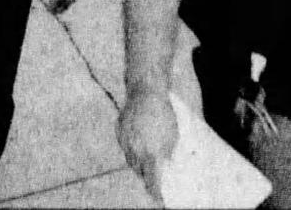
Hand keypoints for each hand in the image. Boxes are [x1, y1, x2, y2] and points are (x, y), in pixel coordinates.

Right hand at [117, 89, 177, 204]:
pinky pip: (125, 145)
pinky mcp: (119, 131)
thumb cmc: (164, 114)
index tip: (159, 200)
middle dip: (147, 176)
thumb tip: (165, 166)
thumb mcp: (172, 137)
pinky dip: (131, 148)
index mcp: (151, 154)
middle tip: (153, 181)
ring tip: (146, 161)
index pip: (152, 181)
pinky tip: (138, 143)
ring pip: (131, 159)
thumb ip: (167, 154)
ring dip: (138, 163)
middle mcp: (135, 150)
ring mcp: (125, 141)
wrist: (146, 92)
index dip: (155, 192)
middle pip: (139, 171)